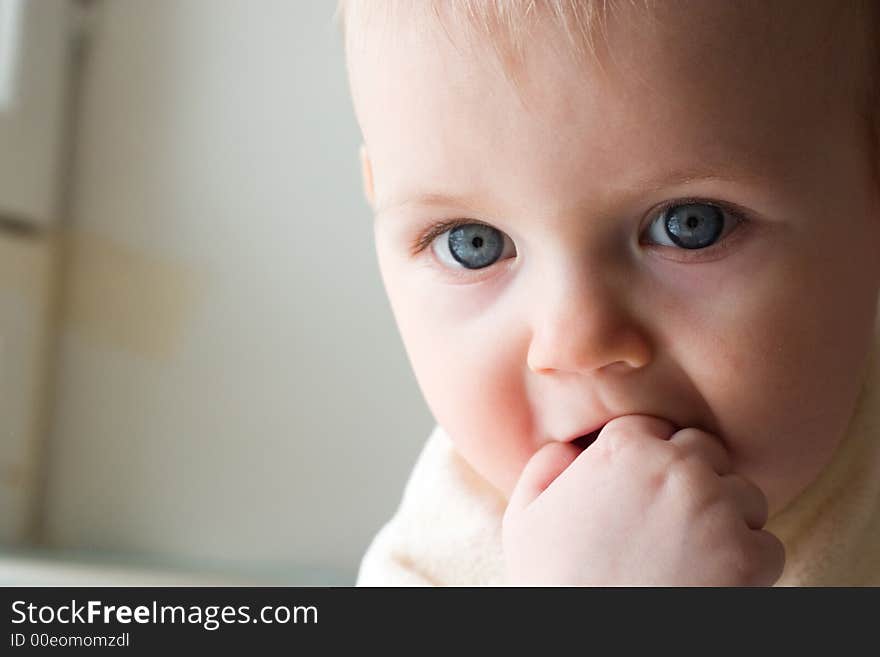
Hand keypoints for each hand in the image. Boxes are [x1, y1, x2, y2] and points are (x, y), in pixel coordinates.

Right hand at [502, 414, 784, 585]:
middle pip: (706, 451)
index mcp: (622, 449)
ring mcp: (715, 511)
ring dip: (726, 521)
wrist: (582, 645)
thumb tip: (571, 449)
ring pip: (745, 495)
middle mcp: (675, 468)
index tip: (642, 492)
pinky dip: (747, 567)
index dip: (649, 460)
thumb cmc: (551, 585)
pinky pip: (767, 546)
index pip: (655, 427)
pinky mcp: (747, 558)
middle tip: (670, 522)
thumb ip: (545, 467)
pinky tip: (707, 584)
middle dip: (694, 479)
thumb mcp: (524, 518)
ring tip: (690, 556)